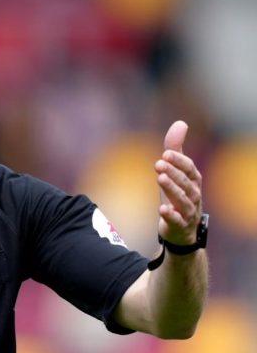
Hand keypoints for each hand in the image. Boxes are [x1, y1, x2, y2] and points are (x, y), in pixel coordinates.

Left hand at [154, 121, 202, 245]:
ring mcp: (188, 211)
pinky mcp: (179, 225)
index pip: (190, 169)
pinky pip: (177, 221)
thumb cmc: (177, 196)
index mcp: (193, 181)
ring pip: (183, 200)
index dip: (179, 161)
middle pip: (186, 183)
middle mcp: (194, 195)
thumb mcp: (175, 172)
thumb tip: (181, 122)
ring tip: (160, 178)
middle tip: (159, 163)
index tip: (166, 152)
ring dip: (172, 189)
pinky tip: (162, 209)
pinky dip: (171, 215)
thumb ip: (176, 149)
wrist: (181, 230)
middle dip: (174, 172)